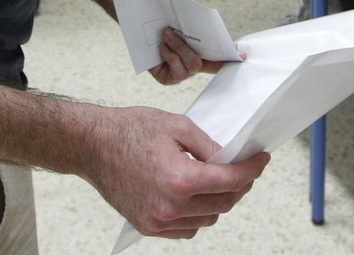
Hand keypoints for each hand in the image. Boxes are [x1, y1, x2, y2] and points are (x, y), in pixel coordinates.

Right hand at [80, 105, 269, 238]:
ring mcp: (158, 221)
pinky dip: (198, 215)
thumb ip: (209, 145)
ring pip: (208, 219)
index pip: (231, 181)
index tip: (261, 160)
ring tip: (220, 179)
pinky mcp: (148, 227)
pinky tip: (197, 196)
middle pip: (223, 203)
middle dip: (240, 185)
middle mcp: (170, 207)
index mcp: (180, 179)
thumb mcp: (177, 125)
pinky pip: (187, 229)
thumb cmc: (129, 130)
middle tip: (245, 167)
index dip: (252, 169)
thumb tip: (230, 157)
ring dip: (220, 201)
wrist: (91, 146)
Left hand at [148, 27, 241, 85]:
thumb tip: (207, 23)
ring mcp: (180, 73)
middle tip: (171, 31)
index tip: (243, 56)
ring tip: (165, 34)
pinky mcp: (167, 79)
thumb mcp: (178, 21)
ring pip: (190, 65)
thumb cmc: (161, 23)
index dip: (232, 58)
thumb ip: (192, 24)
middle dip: (185, 47)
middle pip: (201, 62)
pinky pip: (175, 71)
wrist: (140, 27)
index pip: (220, 57)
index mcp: (200, 52)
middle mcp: (192, 65)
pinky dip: (168, 55)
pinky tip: (160, 47)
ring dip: (176, 47)